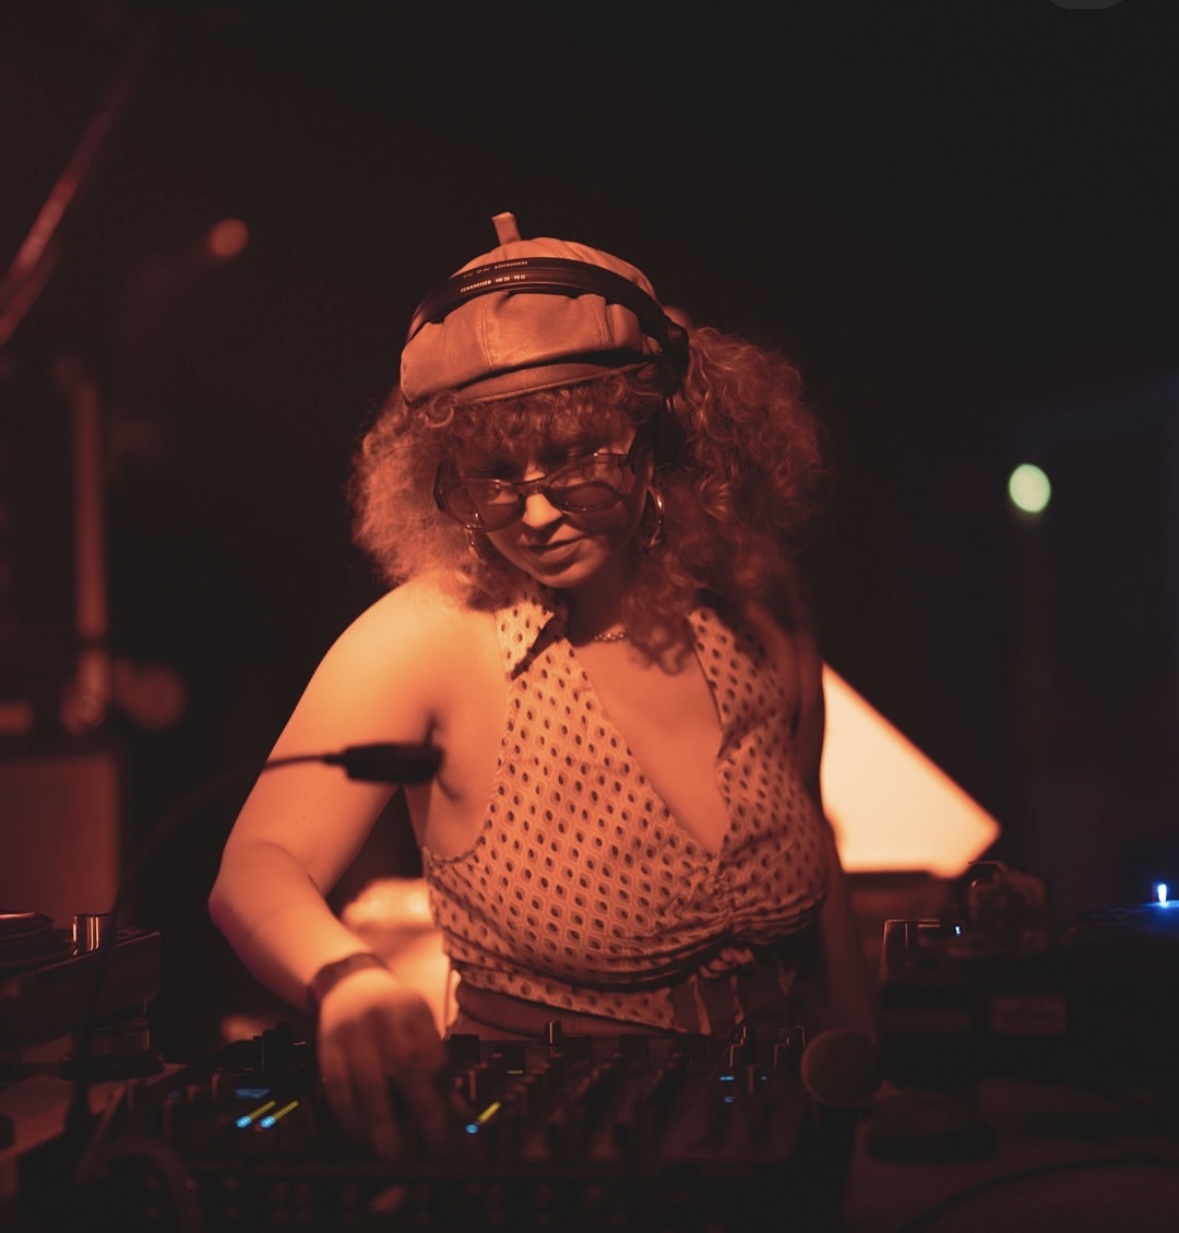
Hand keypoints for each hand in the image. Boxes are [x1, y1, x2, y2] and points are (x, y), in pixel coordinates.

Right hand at [315, 967, 448, 1159]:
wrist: (349, 982)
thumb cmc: (393, 1011)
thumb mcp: (419, 1024)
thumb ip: (437, 1064)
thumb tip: (462, 1111)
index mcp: (413, 1011)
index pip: (431, 1051)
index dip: (442, 1085)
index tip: (453, 1117)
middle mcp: (383, 1020)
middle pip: (404, 1065)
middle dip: (421, 1107)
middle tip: (433, 1143)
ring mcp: (353, 1034)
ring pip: (367, 1081)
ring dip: (380, 1120)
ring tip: (392, 1152)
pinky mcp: (328, 1049)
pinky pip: (338, 1087)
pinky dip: (350, 1116)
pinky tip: (362, 1136)